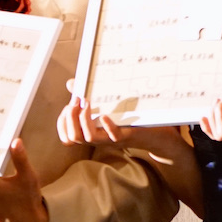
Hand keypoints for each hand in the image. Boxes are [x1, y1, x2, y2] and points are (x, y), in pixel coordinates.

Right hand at [57, 84, 184, 154]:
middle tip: (76, 101)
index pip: (67, 138)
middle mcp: (100, 138)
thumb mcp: (109, 108)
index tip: (68, 106)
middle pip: (72, 138)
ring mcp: (112, 139)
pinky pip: (113, 136)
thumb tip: (71, 83)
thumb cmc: (132, 121)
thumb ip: (90, 98)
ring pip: (88, 138)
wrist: (159, 136)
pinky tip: (105, 115)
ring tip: (87, 102)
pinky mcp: (127, 136)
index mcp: (93, 133)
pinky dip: (107, 126)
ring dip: (83, 119)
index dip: (62, 123)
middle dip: (69, 118)